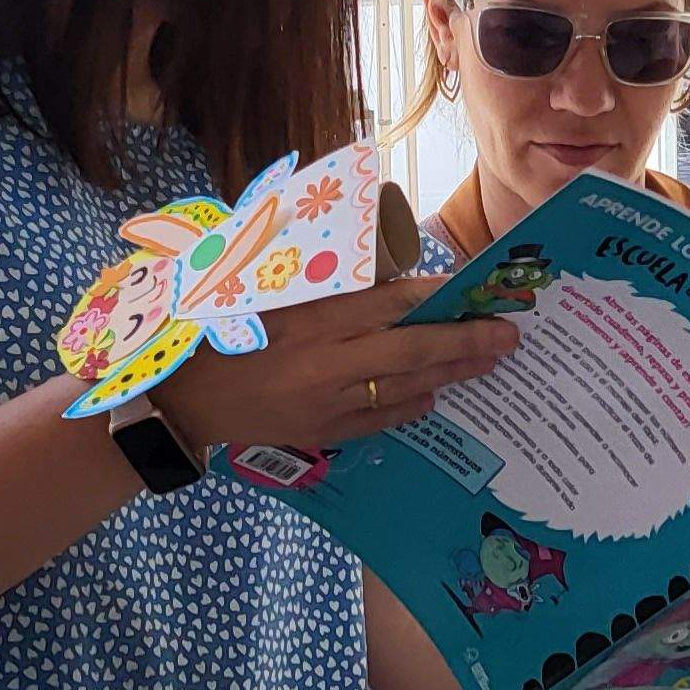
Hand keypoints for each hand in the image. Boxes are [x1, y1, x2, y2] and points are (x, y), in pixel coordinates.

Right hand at [153, 276, 519, 455]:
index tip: (468, 288)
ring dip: (450, 375)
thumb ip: (314, 273)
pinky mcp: (321, 431)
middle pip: (412, 350)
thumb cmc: (216, 328)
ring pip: (405, 388)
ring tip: (488, 363)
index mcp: (309, 316)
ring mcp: (327, 401)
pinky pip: (380, 419)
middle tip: (509, 335)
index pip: (388, 303)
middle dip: (467, 342)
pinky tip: (434, 394)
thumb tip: (370, 258)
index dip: (434, 297)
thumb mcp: (257, 286)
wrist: (179, 397)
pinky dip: (411, 406)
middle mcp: (326, 361)